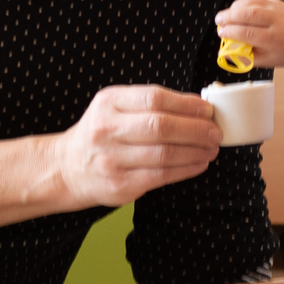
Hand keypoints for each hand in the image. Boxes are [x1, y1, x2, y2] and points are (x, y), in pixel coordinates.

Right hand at [50, 85, 221, 207]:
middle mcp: (106, 129)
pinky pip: (161, 176)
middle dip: (196, 129)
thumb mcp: (116, 108)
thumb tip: (198, 106)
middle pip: (160, 126)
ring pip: (164, 154)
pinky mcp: (120, 185)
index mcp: (109, 103)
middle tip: (215, 132)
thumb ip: (151, 104)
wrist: (68, 167)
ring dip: (196, 151)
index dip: (187, 104)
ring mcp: (111, 159)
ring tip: (211, 149)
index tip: (208, 110)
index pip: (154, 98)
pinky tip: (198, 164)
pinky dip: (186, 169)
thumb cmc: (102, 134)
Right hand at [215, 0, 283, 68]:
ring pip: (251, 3)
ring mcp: (278, 9)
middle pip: (249, 14)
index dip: (232, 32)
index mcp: (276, 39)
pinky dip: (242, 3)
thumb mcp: (267, 61)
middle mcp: (278, 21)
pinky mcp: (276, 1)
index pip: (249, 33)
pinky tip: (234, 10)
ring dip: (234, 8)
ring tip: (224, 16)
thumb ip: (245, 57)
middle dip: (230, 16)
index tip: (221, 33)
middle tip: (218, 21)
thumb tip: (223, 54)